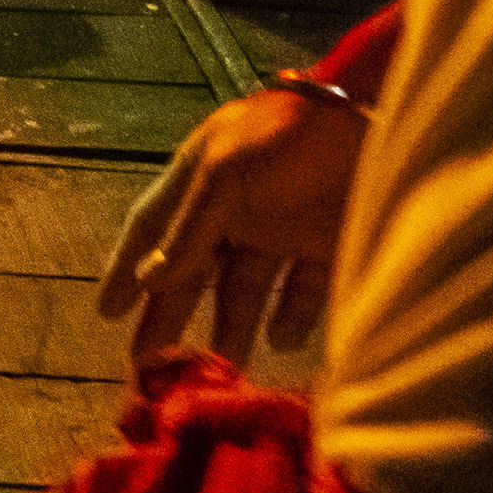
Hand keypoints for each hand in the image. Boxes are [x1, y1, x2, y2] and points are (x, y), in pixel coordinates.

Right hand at [92, 81, 366, 386]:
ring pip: (246, 289)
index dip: (127, 269)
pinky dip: (291, 319)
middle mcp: (238, 206)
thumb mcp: (227, 175)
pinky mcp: (326, 246)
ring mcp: (283, 227)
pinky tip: (282, 341)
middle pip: (195, 270)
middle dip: (172, 317)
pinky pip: (301, 293)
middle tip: (152, 369)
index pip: (153, 227)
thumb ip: (189, 228)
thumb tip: (148, 280)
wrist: (384, 123)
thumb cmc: (292, 139)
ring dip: (231, 328)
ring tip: (219, 369)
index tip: (107, 314)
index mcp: (203, 177)